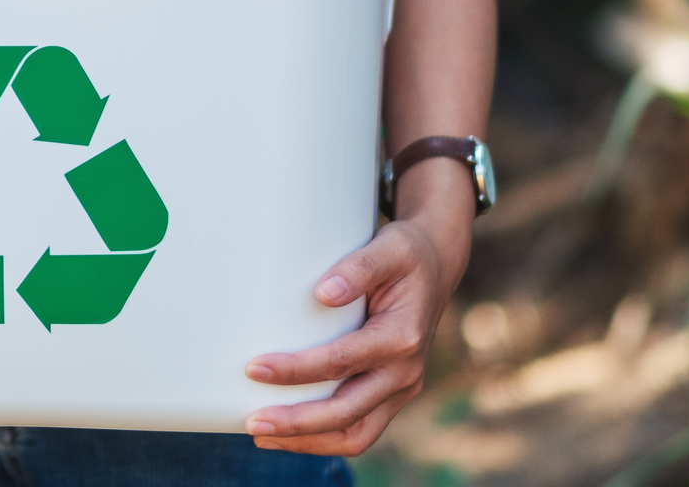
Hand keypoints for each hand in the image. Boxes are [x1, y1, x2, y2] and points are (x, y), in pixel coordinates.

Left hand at [241, 213, 455, 455]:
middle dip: (297, 423)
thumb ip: (359, 268)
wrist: (436, 268)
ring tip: (263, 437)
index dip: (297, 370)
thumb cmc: (406, 256)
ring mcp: (401, 389)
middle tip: (252, 422)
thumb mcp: (389, 248)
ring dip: (308, 441)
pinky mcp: (390, 396)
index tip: (254, 368)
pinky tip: (287, 434)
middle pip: (347, 411)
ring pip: (355, 434)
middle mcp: (406, 371)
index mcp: (403, 336)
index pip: (342, 361)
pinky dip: (323, 439)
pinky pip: (358, 430)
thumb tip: (323, 293)